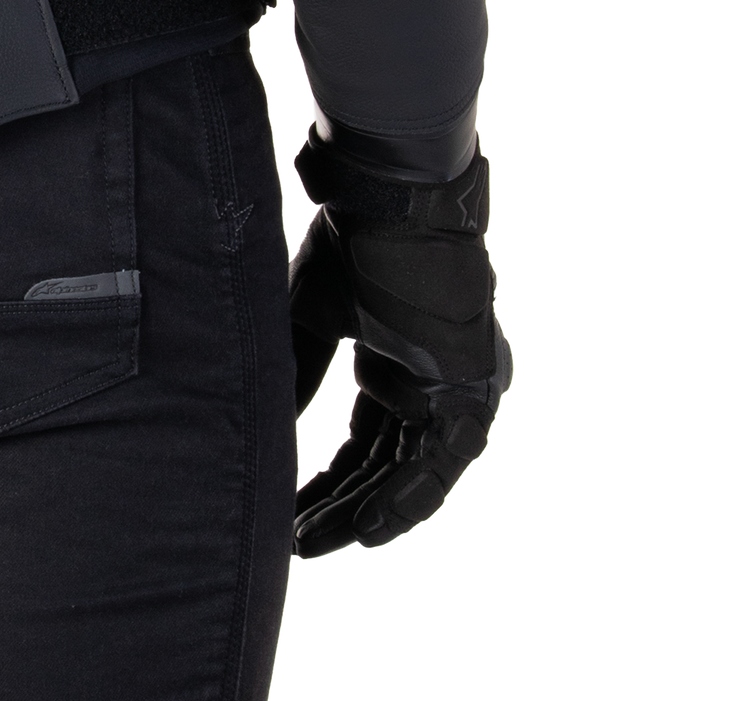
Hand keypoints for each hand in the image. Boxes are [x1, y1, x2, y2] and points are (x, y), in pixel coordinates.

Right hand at [287, 132, 513, 558]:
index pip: (365, 443)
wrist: (393, 199)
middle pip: (385, 465)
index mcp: (396, 362)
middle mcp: (432, 383)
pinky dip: (407, 501)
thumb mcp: (309, 318)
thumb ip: (295, 375)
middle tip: (297, 541)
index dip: (327, 480)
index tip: (289, 511)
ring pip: (413, 473)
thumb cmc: (351, 241)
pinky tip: (367, 532)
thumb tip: (268, 436)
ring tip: (319, 543)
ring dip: (367, 512)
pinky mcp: (475, 391)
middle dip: (340, 506)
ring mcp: (458, 389)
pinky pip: (442, 464)